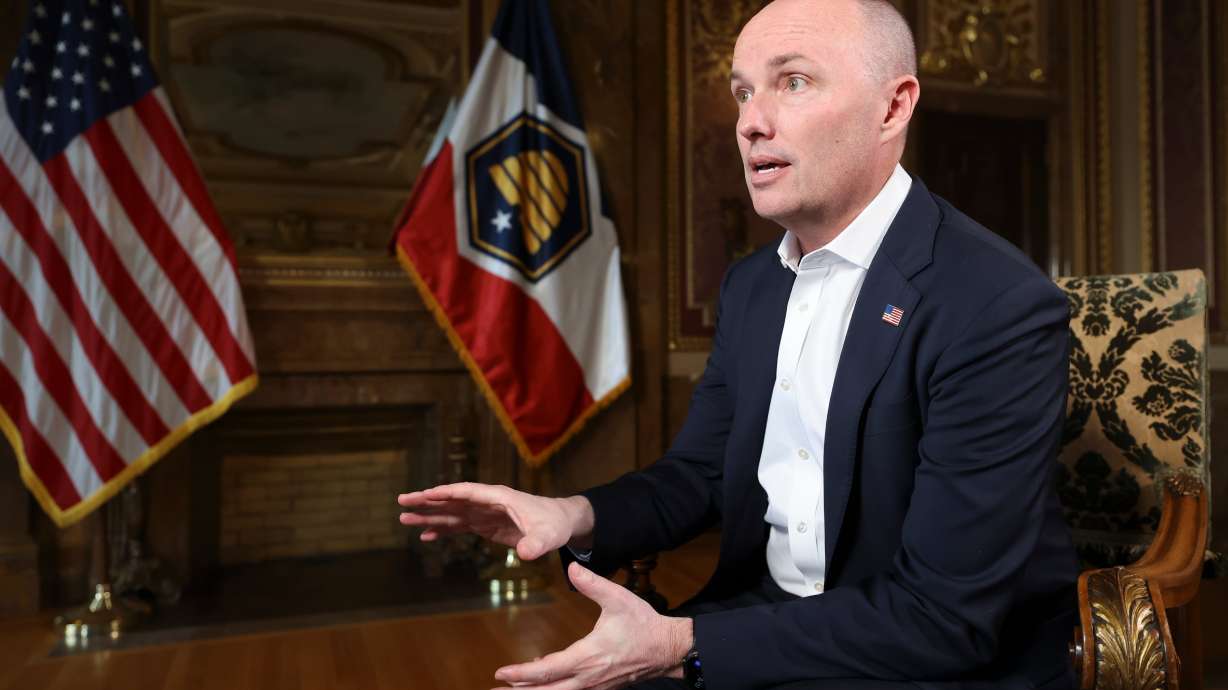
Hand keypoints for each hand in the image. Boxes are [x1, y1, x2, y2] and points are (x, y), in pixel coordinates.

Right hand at [397, 482, 593, 560]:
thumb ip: (536, 543)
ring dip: (429, 515)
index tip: (425, 494)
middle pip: (452, 499)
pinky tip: (426, 536)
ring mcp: (484, 513)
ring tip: (405, 519)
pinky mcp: (485, 525)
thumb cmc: (555, 524)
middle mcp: (487, 502)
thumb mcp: (548, 535)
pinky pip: (459, 526)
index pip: (467, 491)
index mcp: (499, 497)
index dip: (446, 493)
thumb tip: (526, 554)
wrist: (560, 524)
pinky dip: (442, 530)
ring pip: (451, 513)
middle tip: (402, 502)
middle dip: (427, 501)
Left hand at [492, 562, 692, 689]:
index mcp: (588, 657)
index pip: (547, 671)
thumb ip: (593, 583)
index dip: (521, 674)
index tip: (500, 673)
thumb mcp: (619, 598)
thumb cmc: (643, 624)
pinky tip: (541, 683)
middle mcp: (587, 678)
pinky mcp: (599, 687)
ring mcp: (593, 686)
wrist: (668, 648)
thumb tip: (571, 567)